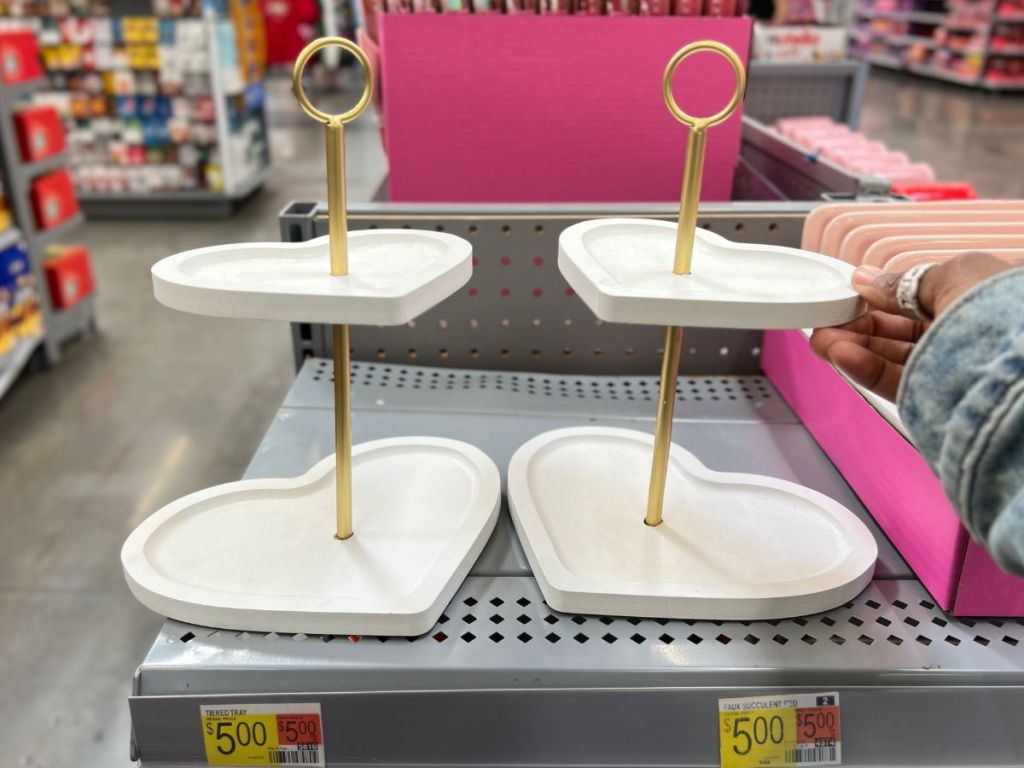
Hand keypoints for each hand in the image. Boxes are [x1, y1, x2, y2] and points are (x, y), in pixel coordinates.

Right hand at [810, 251, 1014, 401]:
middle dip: (858, 325)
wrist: (1019, 373)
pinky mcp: (936, 403)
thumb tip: (867, 280)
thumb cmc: (1000, 313)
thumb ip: (904, 282)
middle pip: (899, 331)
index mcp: (977, 301)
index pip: (919, 300)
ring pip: (892, 358)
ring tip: (822, 340)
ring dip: (853, 347)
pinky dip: (865, 369)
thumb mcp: (952, 276)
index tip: (850, 295)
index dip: (882, 297)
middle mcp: (965, 337)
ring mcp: (951, 371)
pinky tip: (841, 355)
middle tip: (826, 321)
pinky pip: (895, 383)